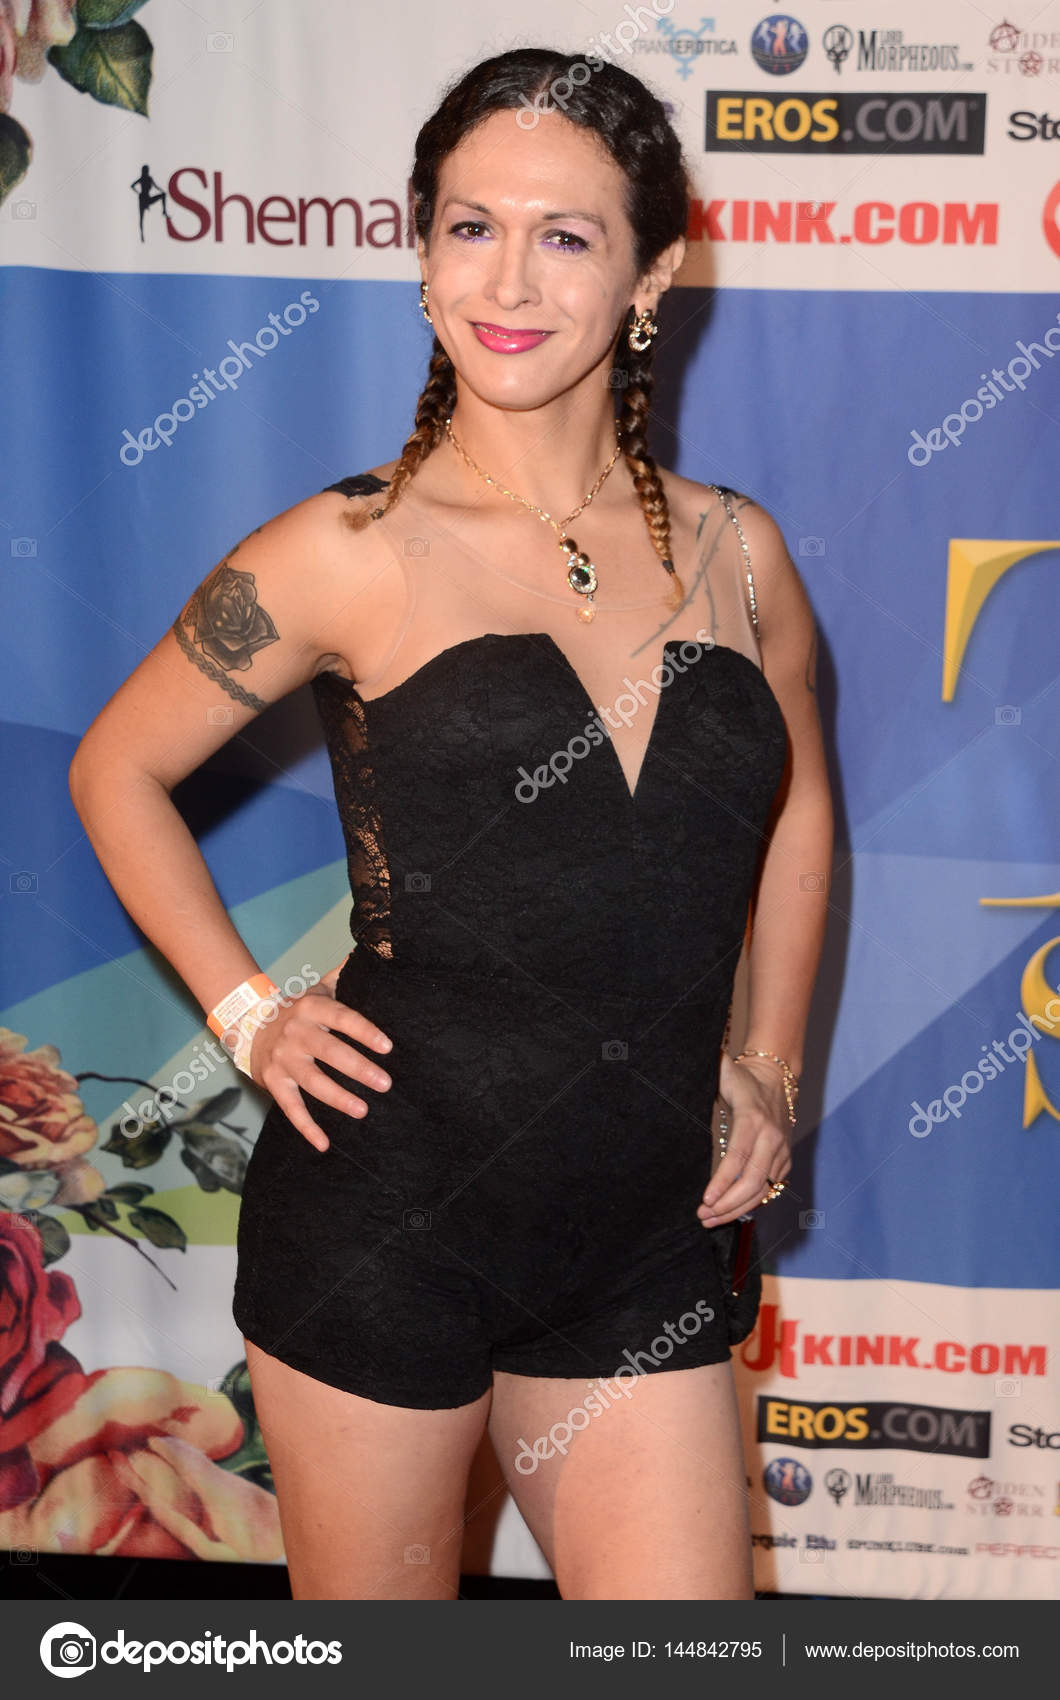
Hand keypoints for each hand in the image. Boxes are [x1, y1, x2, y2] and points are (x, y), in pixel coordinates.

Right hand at [247, 963, 391, 1152]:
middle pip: (330, 1052)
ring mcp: (283, 1061)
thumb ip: (345, 975)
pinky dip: (307, 1129)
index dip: (365, 1032)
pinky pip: (291, 1109)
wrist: (248, 1025)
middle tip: (385, 1083)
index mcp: (312, 1008)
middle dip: (358, 1069)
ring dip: (338, 1098)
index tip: (388, 1046)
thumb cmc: (297, 1009)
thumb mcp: (318, 987)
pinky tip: (325, 1144)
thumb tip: (374, 952)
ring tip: (363, 1110)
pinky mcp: (274, 1083)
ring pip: (312, 1082)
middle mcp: (296, 1034)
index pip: (342, 1018)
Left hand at [696, 1052, 791, 1226]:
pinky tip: (730, 1212)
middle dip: (728, 1204)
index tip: (706, 1199)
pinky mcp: (785, 1161)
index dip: (723, 1180)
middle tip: (703, 1216)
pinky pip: (770, 1190)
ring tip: (711, 1220)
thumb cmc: (743, 1079)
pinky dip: (750, 1205)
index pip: (738, 1156)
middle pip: (753, 1181)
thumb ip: (711, 1066)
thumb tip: (686, 1058)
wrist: (777, 1079)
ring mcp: (781, 1152)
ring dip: (737, 1210)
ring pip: (762, 1191)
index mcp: (753, 1120)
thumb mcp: (725, 1070)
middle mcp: (771, 1138)